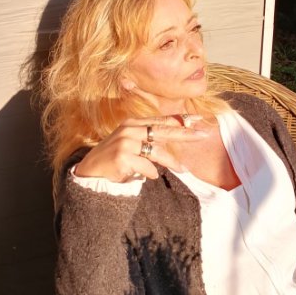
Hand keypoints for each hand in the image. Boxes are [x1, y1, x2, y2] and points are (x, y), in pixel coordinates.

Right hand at [74, 114, 208, 181]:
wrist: (91, 170)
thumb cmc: (118, 156)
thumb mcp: (134, 142)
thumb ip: (152, 138)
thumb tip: (178, 134)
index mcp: (135, 123)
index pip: (162, 119)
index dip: (181, 119)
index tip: (199, 119)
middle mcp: (130, 129)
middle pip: (164, 130)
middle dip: (185, 133)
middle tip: (203, 135)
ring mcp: (125, 142)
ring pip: (157, 151)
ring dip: (172, 162)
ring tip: (183, 169)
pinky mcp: (122, 156)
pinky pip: (146, 166)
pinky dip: (150, 173)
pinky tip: (147, 175)